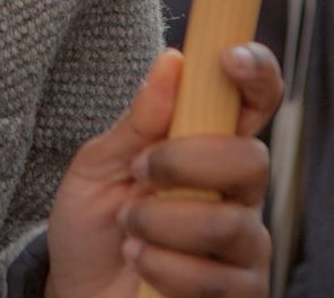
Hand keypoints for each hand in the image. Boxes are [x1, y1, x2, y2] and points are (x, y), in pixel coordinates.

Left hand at [44, 43, 282, 297]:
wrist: (77, 290)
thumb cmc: (94, 224)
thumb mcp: (99, 165)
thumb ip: (138, 122)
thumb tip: (172, 62)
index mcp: (209, 147)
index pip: (255, 102)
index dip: (256, 73)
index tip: (227, 58)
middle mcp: (238, 193)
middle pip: (254, 159)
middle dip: (187, 163)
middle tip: (141, 172)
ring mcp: (244, 247)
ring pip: (230, 224)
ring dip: (163, 223)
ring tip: (129, 228)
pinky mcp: (239, 294)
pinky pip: (218, 279)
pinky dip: (165, 267)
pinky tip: (142, 263)